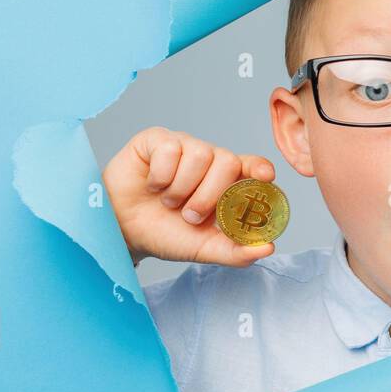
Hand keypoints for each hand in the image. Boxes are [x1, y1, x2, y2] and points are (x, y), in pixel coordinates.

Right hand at [102, 126, 277, 267]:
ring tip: (168, 202)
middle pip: (228, 161)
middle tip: (190, 215)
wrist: (123, 231)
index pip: (252, 166)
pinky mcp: (157, 139)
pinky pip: (170, 148)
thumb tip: (267, 248)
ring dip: (182, 188)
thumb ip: (235, 251)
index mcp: (226, 182)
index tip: (265, 177)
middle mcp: (210, 160)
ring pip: (200, 154)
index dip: (259, 167)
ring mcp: (184, 147)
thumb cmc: (166, 234)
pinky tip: (152, 186)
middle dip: (210, 194)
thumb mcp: (203, 249)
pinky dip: (161, 175)